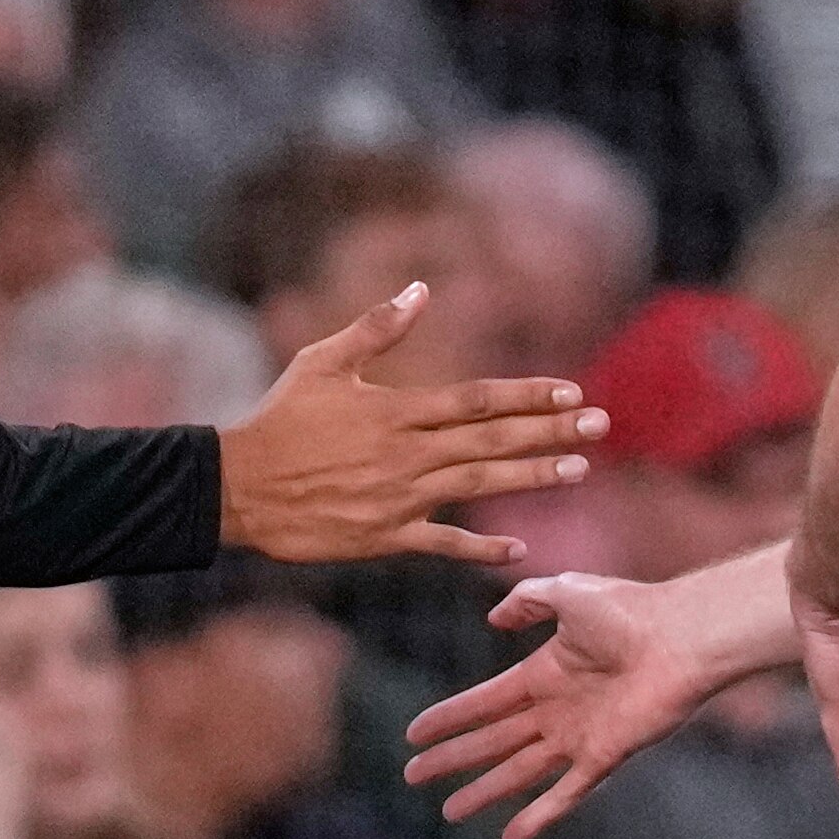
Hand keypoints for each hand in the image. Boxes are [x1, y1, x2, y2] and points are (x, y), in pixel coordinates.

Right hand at [220, 283, 602, 565]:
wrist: (237, 488)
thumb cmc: (278, 420)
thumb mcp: (321, 362)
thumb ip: (375, 328)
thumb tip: (420, 290)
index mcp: (395, 411)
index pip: (477, 400)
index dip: (526, 395)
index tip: (569, 391)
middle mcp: (406, 454)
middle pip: (491, 440)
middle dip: (550, 431)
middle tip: (600, 426)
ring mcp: (398, 499)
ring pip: (478, 485)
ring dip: (531, 478)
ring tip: (577, 470)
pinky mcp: (384, 538)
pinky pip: (441, 544)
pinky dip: (479, 548)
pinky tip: (517, 548)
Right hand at [401, 571, 763, 838]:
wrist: (682, 637)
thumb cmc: (630, 609)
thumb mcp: (566, 591)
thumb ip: (526, 601)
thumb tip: (493, 619)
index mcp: (544, 672)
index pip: (484, 701)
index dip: (449, 717)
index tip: (414, 734)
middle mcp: (557, 709)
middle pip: (492, 741)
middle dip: (453, 759)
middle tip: (413, 776)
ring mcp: (580, 736)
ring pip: (519, 772)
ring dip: (483, 792)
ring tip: (448, 813)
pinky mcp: (605, 756)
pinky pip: (566, 793)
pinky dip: (538, 816)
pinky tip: (510, 837)